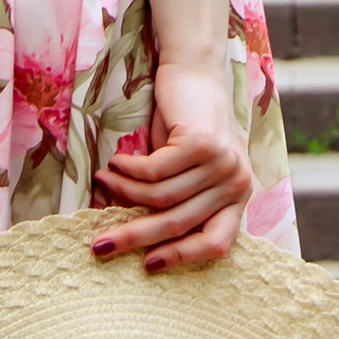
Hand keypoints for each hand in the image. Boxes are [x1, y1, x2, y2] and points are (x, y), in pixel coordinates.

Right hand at [92, 61, 252, 271]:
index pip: (216, 244)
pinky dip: (128, 170)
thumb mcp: (189, 171)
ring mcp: (222, 163)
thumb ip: (177, 201)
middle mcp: (237, 184)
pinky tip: (114, 162)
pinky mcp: (202, 143)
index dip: (180, 257)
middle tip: (101, 245)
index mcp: (238, 198)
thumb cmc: (187, 126)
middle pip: (180, 224)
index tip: (146, 265)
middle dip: (135, 236)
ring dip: (124, 192)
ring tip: (103, 182)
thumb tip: (135, 237)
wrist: (195, 73)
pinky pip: (153, 171)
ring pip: (161, 197)